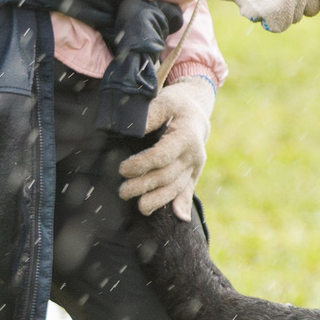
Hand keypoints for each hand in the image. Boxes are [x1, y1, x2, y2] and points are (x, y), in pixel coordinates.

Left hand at [117, 79, 213, 219]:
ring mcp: (195, 167)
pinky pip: (187, 192)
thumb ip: (151, 114)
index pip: (162, 156)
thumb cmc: (176, 106)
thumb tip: (135, 129)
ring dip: (158, 200)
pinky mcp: (193, 175)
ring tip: (140, 207)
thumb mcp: (165, 101)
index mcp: (187, 136)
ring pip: (177, 189)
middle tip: (123, 191)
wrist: (196, 114)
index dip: (142, 164)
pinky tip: (180, 219)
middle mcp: (194, 155)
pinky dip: (183, 206)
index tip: (123, 168)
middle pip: (167, 176)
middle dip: (144, 186)